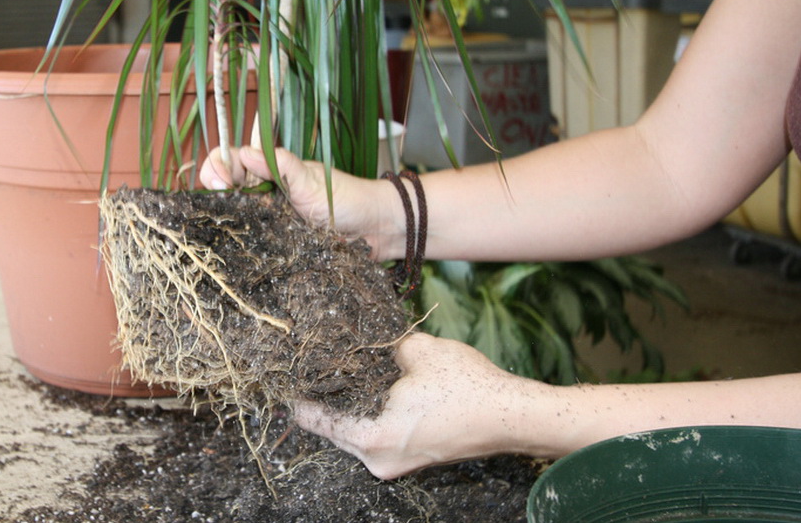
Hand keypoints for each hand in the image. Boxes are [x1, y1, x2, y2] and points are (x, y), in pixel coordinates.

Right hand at [198, 146, 400, 260]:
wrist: (375, 231)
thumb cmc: (347, 199)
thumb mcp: (311, 179)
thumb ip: (280, 165)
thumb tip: (245, 153)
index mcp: (270, 172)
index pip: (231, 162)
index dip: (218, 167)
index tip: (219, 181)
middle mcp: (264, 196)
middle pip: (225, 191)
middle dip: (214, 196)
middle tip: (219, 202)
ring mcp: (268, 223)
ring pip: (234, 220)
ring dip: (224, 223)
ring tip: (220, 227)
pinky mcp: (275, 248)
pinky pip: (251, 247)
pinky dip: (240, 248)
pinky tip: (234, 251)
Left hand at [291, 333, 551, 478]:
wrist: (514, 416)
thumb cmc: (467, 386)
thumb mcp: (418, 351)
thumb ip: (382, 346)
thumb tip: (363, 336)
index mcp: (370, 438)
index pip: (313, 417)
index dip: (299, 389)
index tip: (286, 368)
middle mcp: (376, 460)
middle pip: (332, 426)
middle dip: (325, 393)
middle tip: (313, 361)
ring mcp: (395, 464)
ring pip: (354, 431)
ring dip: (349, 402)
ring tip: (340, 368)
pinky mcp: (411, 458)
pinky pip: (376, 433)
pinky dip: (371, 411)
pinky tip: (372, 385)